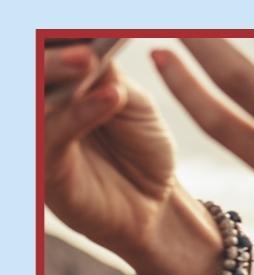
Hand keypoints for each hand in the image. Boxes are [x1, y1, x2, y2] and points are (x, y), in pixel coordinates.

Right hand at [43, 41, 176, 258]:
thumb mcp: (131, 102)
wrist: (157, 204)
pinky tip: (108, 97)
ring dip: (60, 74)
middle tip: (81, 42)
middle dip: (52, 53)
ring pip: (34, 100)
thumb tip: (88, 43)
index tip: (74, 26)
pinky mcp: (47, 170)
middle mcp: (40, 110)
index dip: (57, 39)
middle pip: (30, 71)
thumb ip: (107, 74)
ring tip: (89, 60)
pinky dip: (81, 113)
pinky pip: (55, 137)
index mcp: (56, 87)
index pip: (48, 54)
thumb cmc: (141, 149)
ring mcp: (39, 140)